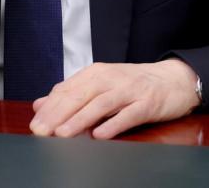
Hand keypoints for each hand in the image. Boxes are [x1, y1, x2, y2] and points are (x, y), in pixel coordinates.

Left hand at [29, 60, 199, 139]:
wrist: (174, 79)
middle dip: (58, 114)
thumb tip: (40, 104)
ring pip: (100, 104)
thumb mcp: (100, 84)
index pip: (67, 89)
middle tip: (41, 131)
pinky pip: (128, 115)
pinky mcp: (146, 104)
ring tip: (63, 134)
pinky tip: (100, 135)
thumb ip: (71, 94)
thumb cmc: (133, 84)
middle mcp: (110, 79)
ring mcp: (129, 90)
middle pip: (79, 96)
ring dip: (80, 119)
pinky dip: (113, 124)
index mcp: (95, 74)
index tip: (35, 123)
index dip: (49, 107)